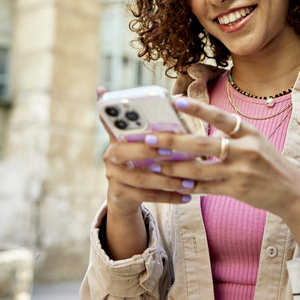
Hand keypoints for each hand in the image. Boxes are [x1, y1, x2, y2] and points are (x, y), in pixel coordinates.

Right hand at [97, 87, 193, 217]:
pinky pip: (146, 196)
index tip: (127, 109)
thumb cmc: (141, 161)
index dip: (116, 116)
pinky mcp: (120, 195)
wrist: (124, 196)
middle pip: (122, 151)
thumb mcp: (142, 144)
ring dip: (167, 179)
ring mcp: (113, 176)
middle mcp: (110, 156)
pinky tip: (186, 196)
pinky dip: (168, 196)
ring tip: (189, 181)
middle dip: (147, 150)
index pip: (110, 122)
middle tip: (170, 150)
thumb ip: (154, 128)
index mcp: (116, 138)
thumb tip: (177, 103)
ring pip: (140, 177)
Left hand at [146, 96, 299, 216]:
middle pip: (203, 144)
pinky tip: (173, 183)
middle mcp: (246, 150)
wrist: (292, 191)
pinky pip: (206, 188)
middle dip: (173, 141)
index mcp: (249, 132)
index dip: (199, 109)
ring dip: (174, 167)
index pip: (221, 117)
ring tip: (154, 164)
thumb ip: (230, 134)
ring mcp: (241, 171)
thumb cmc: (267, 162)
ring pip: (200, 169)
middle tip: (149, 138)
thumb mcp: (255, 141)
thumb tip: (196, 130)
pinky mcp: (237, 190)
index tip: (177, 101)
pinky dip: (189, 186)